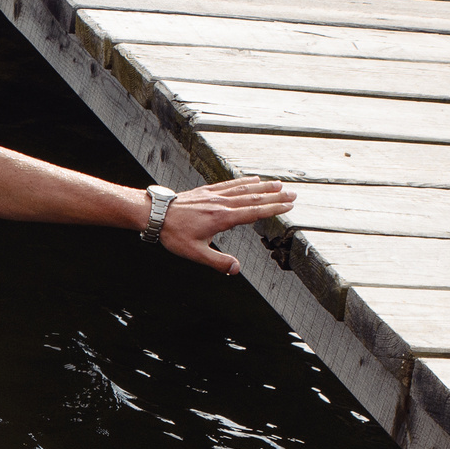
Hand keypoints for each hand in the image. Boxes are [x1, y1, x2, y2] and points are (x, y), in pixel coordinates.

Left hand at [159, 176, 295, 273]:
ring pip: (244, 189)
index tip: (289, 207)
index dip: (273, 209)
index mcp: (222, 218)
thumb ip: (217, 262)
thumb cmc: (173, 234)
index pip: (254, 212)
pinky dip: (244, 181)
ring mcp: (214, 195)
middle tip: (294, 194)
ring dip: (264, 187)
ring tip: (279, 185)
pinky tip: (253, 179)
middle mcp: (222, 204)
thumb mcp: (195, 253)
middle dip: (275, 197)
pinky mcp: (207, 191)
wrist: (155, 214)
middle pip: (254, 198)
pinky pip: (230, 184)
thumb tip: (236, 269)